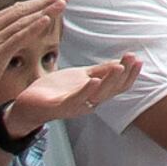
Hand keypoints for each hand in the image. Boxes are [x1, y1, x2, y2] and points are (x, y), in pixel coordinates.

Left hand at [7, 52, 139, 127]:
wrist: (28, 103)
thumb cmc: (55, 90)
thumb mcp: (80, 76)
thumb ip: (100, 71)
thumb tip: (121, 63)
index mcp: (94, 95)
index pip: (118, 86)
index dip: (130, 75)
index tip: (138, 60)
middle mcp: (89, 103)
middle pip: (111, 90)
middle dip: (124, 74)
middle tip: (132, 59)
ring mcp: (75, 106)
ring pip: (97, 95)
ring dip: (110, 81)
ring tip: (119, 67)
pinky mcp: (59, 106)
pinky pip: (75, 99)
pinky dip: (86, 90)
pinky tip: (94, 80)